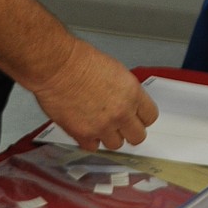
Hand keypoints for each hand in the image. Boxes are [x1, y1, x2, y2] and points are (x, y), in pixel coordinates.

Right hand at [31, 37, 158, 151]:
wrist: (57, 66)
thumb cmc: (79, 60)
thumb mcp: (114, 69)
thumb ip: (123, 91)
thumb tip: (125, 101)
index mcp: (132, 92)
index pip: (150, 116)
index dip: (141, 117)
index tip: (136, 117)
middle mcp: (121, 112)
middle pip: (138, 136)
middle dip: (129, 131)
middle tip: (120, 125)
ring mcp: (103, 126)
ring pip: (116, 145)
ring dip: (108, 136)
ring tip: (98, 124)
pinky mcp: (83, 134)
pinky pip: (93, 147)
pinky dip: (89, 140)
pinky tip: (85, 128)